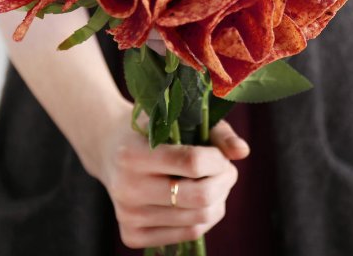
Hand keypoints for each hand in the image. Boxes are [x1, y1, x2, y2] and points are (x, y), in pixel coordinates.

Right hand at [92, 108, 249, 248]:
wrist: (108, 148)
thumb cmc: (152, 129)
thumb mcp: (178, 119)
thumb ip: (215, 132)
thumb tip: (244, 152)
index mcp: (134, 153)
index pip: (192, 163)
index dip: (218, 160)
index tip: (222, 155)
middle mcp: (127, 187)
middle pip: (199, 197)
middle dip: (225, 182)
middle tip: (228, 171)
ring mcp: (128, 215)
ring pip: (197, 220)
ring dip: (219, 201)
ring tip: (217, 184)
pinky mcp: (131, 235)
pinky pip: (186, 234)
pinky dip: (204, 218)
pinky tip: (201, 200)